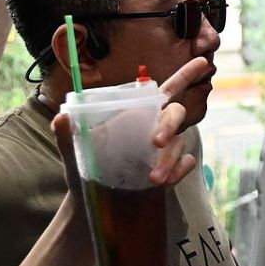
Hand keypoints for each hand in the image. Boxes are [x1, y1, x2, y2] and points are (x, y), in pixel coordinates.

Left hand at [48, 55, 211, 191]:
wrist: (96, 204)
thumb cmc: (87, 170)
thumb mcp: (75, 152)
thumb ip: (68, 134)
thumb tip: (61, 117)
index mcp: (137, 113)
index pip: (167, 89)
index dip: (186, 74)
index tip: (203, 61)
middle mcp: (155, 127)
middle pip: (177, 113)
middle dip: (171, 125)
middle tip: (157, 142)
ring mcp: (166, 149)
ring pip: (181, 143)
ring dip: (169, 160)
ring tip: (153, 178)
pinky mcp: (173, 169)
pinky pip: (186, 163)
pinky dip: (178, 171)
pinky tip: (165, 182)